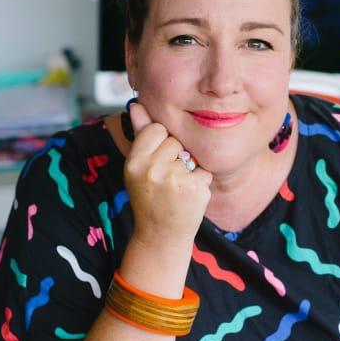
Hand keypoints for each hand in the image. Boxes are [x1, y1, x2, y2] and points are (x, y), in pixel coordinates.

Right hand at [123, 103, 212, 248]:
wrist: (160, 235)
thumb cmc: (150, 197)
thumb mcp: (139, 168)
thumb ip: (141, 135)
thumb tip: (137, 105)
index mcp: (134, 161)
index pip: (157, 129)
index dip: (161, 142)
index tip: (156, 161)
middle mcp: (152, 169)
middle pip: (175, 141)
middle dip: (175, 157)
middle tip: (165, 180)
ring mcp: (174, 179)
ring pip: (191, 156)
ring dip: (189, 169)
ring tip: (176, 188)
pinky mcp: (194, 187)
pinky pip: (204, 170)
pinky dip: (200, 182)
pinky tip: (188, 196)